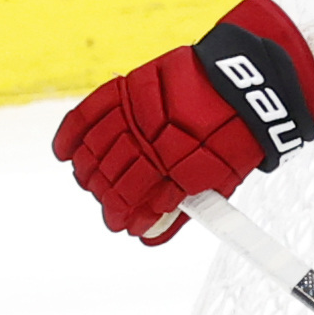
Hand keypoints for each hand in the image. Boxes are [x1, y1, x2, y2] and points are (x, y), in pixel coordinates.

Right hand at [52, 0, 313, 244]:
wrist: (249, 79)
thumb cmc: (240, 133)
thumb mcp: (224, 176)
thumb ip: (187, 205)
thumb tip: (151, 235)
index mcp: (185, 163)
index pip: (144, 198)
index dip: (132, 217)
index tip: (128, 227)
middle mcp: (157, 136)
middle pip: (117, 177)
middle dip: (111, 202)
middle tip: (112, 215)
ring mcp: (139, 110)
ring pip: (98, 149)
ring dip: (90, 175)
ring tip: (93, 187)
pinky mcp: (130, 86)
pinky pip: (91, 111)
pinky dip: (72, 133)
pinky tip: (64, 154)